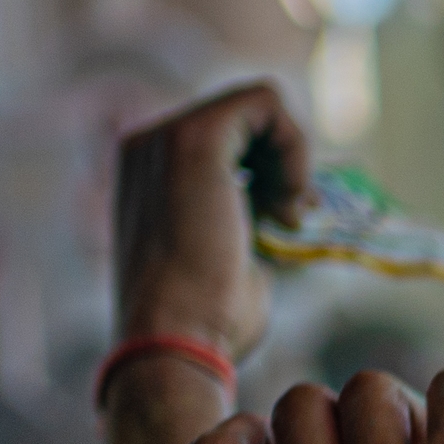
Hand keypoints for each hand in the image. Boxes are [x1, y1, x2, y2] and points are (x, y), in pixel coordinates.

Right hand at [113, 81, 306, 373]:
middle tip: (294, 217)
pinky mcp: (195, 139)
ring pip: (258, 104)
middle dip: (284, 162)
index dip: (269, 171)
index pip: (228, 141)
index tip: (285, 220)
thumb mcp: (230, 256)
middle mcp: (147, 146)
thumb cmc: (207, 321)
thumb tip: (291, 206)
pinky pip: (266, 101)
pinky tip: (292, 196)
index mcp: (148, 174)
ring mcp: (164, 137)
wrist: (178, 342)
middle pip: (243, 118)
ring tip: (290, 214)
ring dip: (292, 156)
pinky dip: (296, 144)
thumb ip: (246, 217)